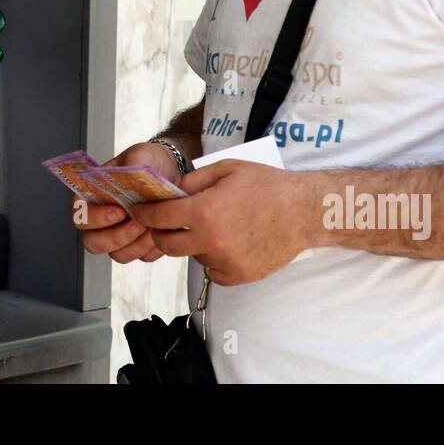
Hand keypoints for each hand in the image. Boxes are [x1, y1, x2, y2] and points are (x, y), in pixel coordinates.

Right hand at [72, 141, 181, 264]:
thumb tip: (131, 171)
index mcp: (93, 196)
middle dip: (116, 237)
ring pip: (118, 255)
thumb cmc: (149, 163)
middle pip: (93, 242)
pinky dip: (152, 247)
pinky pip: (141, 257)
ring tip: (153, 225)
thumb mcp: (142, 155)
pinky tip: (161, 230)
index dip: (95, 218)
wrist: (172, 173)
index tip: (118, 211)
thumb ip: (134, 162)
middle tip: (138, 223)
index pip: (79, 214)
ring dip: (137, 244)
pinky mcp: (138, 246)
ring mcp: (118, 236)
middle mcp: (101, 220)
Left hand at [127, 159, 313, 285]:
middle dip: (160, 234)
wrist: (303, 212)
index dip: (145, 214)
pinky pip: (213, 271)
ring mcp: (225, 262)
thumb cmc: (267, 186)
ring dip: (194, 245)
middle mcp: (211, 241)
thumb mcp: (227, 168)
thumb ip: (193, 180)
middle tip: (166, 225)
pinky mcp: (239, 276)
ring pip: (193, 257)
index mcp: (204, 212)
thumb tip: (172, 193)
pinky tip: (230, 242)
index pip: (159, 218)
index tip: (139, 212)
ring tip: (216, 227)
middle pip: (167, 246)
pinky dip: (215, 259)